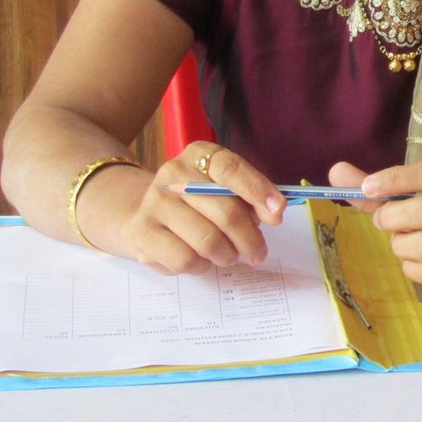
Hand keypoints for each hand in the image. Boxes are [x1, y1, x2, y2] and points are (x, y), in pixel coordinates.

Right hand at [123, 141, 286, 274]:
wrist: (146, 214)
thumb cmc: (200, 203)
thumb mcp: (227, 190)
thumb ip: (253, 198)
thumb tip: (275, 213)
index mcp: (199, 155)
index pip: (230, 168)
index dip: (258, 190)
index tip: (278, 211)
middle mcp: (173, 174)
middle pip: (225, 212)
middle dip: (250, 238)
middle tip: (258, 253)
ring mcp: (154, 203)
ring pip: (207, 241)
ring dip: (228, 255)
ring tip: (229, 255)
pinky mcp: (143, 233)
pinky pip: (185, 260)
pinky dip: (203, 266)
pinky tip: (203, 259)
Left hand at [329, 160, 421, 299]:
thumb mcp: (420, 195)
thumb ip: (380, 188)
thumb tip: (335, 172)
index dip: (395, 179)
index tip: (367, 188)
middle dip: (393, 218)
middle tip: (383, 222)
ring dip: (402, 245)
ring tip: (403, 243)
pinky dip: (412, 268)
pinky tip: (416, 261)